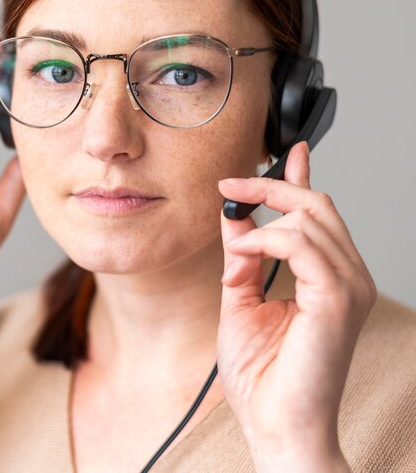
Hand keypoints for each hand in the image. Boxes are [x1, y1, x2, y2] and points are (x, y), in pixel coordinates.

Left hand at [216, 141, 376, 466]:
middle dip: (269, 187)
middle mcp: (344, 275)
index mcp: (326, 275)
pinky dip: (265, 239)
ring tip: (233, 242)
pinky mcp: (336, 298)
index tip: (286, 152)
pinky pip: (301, 243)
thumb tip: (235, 218)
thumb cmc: (262, 374)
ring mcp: (346, 285)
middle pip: (315, 205)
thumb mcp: (240, 297)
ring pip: (310, 216)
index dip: (300, 178)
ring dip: (261, 217)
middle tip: (231, 186)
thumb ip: (243, 255)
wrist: (275, 425)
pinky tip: (242, 253)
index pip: (318, 213)